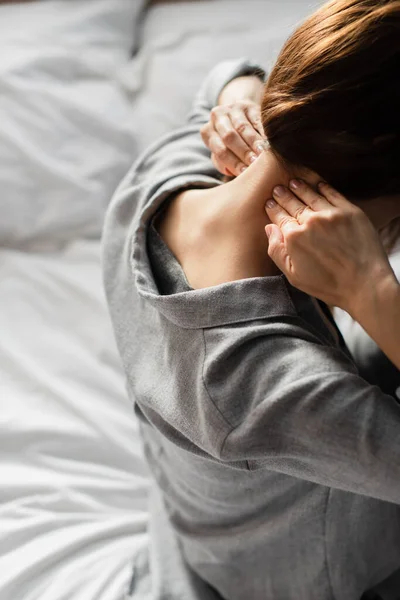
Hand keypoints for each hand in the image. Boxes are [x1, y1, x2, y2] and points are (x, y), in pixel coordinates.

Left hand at [201, 76, 265, 176]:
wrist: (241, 117)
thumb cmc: (231, 144)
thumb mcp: (224, 152)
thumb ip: (225, 164)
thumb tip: (234, 173)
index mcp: (208, 132)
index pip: (220, 150)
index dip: (233, 163)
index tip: (244, 173)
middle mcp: (217, 117)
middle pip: (229, 137)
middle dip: (243, 152)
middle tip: (254, 164)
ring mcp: (232, 109)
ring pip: (243, 127)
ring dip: (254, 142)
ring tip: (262, 154)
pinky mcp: (248, 105)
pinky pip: (256, 119)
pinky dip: (264, 132)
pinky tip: (270, 142)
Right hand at [264, 179, 395, 315]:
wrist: (364, 284)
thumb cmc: (328, 284)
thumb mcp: (293, 275)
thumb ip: (276, 251)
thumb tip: (269, 228)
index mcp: (293, 237)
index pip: (279, 217)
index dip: (273, 208)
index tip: (269, 202)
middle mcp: (310, 221)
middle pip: (292, 203)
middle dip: (283, 195)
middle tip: (277, 188)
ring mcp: (330, 214)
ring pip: (310, 195)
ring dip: (300, 187)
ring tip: (293, 182)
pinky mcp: (349, 211)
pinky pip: (332, 193)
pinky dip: (323, 187)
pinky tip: (317, 184)